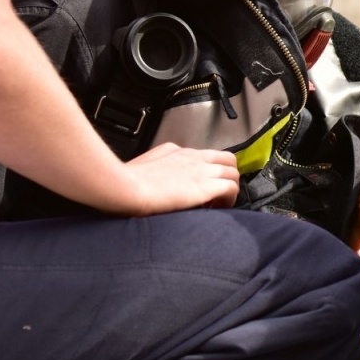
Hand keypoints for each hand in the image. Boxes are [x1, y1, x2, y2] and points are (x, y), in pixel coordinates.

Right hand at [122, 142, 238, 214]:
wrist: (127, 188)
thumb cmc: (126, 182)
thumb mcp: (142, 168)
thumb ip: (154, 170)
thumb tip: (155, 181)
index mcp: (175, 151)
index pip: (203, 155)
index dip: (208, 171)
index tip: (201, 186)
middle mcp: (192, 156)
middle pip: (226, 158)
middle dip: (227, 175)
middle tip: (219, 194)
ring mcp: (201, 170)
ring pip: (233, 172)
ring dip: (231, 187)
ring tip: (219, 203)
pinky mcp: (205, 186)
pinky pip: (231, 187)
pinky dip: (230, 198)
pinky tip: (220, 208)